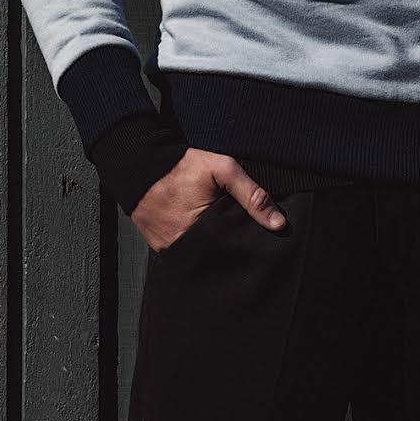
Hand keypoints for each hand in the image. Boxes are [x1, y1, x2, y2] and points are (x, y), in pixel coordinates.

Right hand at [131, 149, 286, 253]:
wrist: (140, 163)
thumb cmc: (182, 165)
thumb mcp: (223, 170)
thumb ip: (252, 195)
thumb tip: (279, 224)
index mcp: (201, 230)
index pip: (233, 249)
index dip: (244, 244)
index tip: (254, 239)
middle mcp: (183, 246)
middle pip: (216, 256)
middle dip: (228, 248)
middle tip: (235, 234)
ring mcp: (168, 249)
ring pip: (199, 257)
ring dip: (210, 248)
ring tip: (218, 234)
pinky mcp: (158, 247)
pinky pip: (182, 253)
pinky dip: (193, 246)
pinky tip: (200, 234)